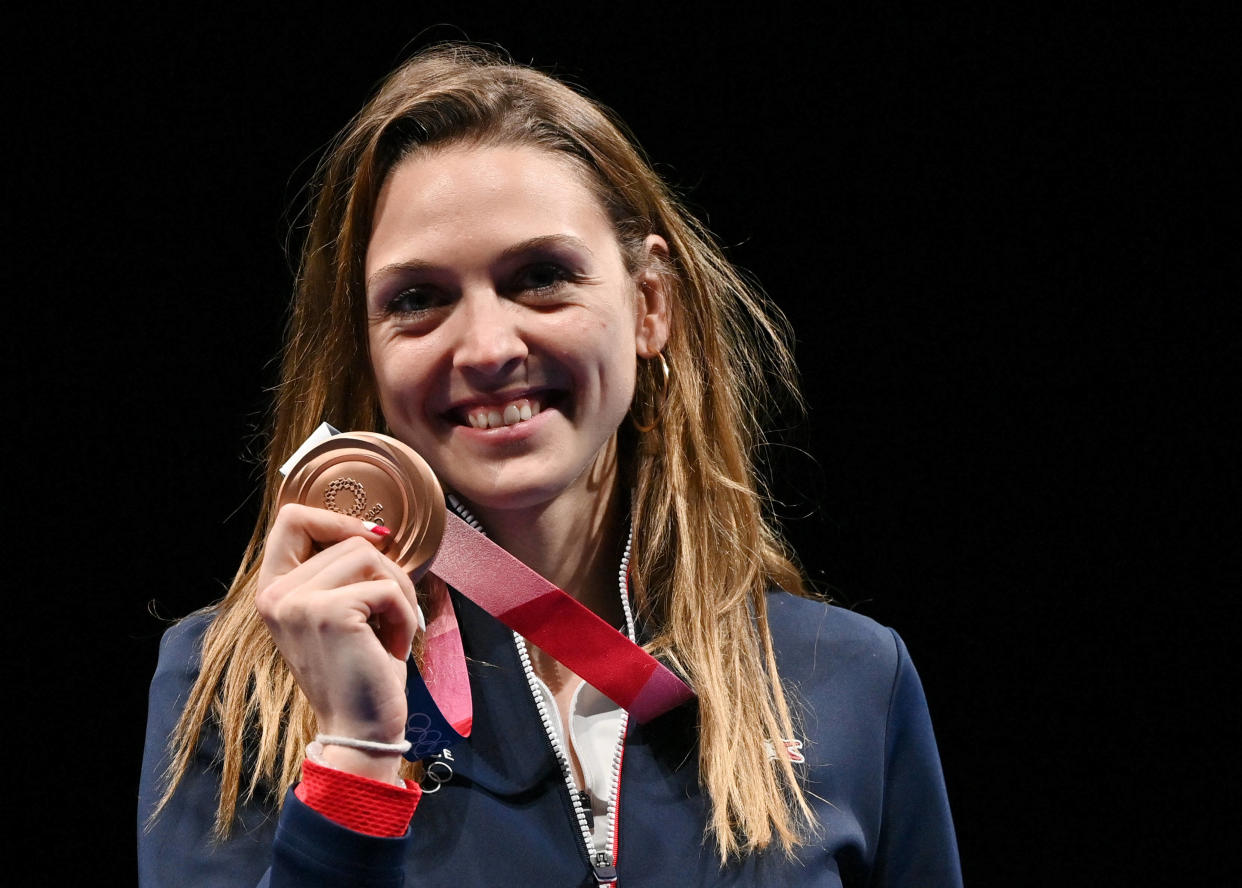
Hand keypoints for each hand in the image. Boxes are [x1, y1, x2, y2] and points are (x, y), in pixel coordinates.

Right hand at [256, 504, 420, 779]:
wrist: (360, 729)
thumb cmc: (359, 671)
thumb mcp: (339, 613)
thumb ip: (338, 572)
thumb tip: (372, 530)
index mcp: (274, 589)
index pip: (292, 518)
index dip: (337, 518)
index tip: (373, 539)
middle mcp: (276, 593)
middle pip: (349, 539)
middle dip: (387, 570)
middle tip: (393, 612)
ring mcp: (299, 603)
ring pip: (369, 556)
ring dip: (398, 592)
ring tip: (392, 630)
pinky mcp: (330, 614)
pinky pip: (386, 587)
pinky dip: (403, 614)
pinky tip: (393, 646)